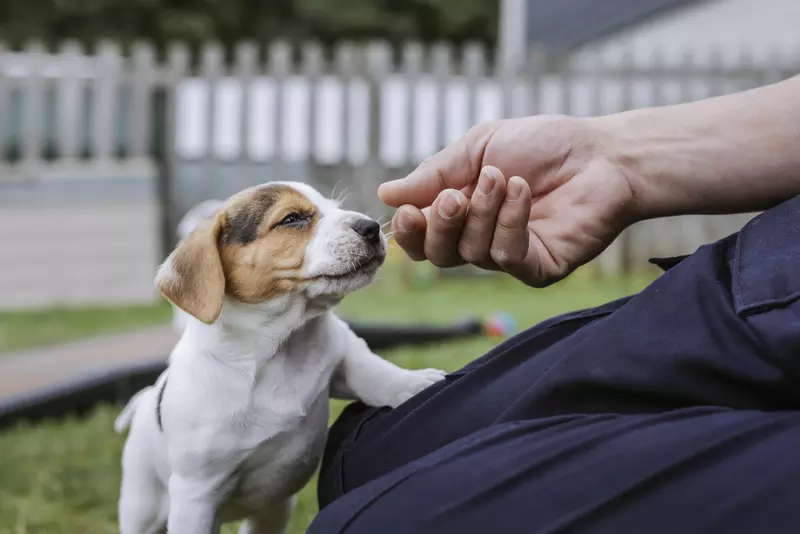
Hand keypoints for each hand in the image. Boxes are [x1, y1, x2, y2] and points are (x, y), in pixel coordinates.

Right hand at [378, 115, 638, 286]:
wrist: (601, 153)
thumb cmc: (542, 146)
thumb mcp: (479, 147)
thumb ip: (435, 173)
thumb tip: (385, 194)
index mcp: (460, 212)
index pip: (421, 238)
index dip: (408, 231)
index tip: (409, 210)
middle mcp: (480, 239)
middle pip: (438, 255)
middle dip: (440, 226)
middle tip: (455, 196)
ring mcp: (509, 256)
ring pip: (472, 254)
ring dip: (483, 212)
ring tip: (503, 178)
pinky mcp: (538, 268)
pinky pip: (507, 257)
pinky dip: (509, 223)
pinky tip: (522, 192)